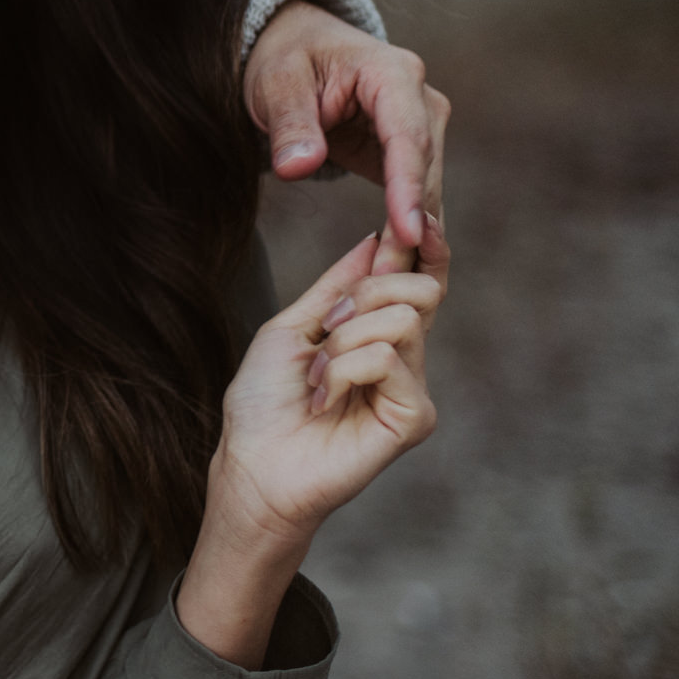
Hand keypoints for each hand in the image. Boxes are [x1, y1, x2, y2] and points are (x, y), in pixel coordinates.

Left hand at [215, 220, 444, 541]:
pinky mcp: (415, 417)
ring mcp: (412, 388)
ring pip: (403, 318)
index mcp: (377, 334)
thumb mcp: (292, 327)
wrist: (252, 462)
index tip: (419, 216)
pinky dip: (343, 370)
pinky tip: (325, 402)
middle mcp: (403, 358)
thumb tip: (375, 239)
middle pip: (421, 287)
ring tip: (318, 379)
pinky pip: (388, 358)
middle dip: (365, 293)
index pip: (418, 280)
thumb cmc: (264, 403)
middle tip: (327, 330)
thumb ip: (337, 286)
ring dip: (341, 341)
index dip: (425, 246)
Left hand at [244, 0, 450, 265]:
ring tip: (389, 285)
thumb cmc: (285, 60)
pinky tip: (393, 267)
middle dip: (411, 225)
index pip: (408, 137)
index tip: (410, 234)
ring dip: (411, 236)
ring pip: (426, 187)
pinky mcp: (411, 149)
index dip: (408, 188)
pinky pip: (413, 193)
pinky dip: (404, 228)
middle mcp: (420, 98)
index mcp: (392, 73)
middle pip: (425, 169)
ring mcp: (421, 124)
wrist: (296, 47)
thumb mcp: (275, 84)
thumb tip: (298, 168)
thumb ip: (290, 125)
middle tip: (389, 280)